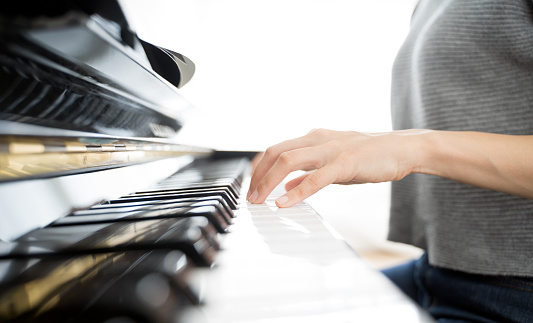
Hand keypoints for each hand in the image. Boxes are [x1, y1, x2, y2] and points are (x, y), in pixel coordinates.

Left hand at [247, 128, 420, 206]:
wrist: (402, 149)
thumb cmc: (369, 156)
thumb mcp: (332, 162)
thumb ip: (308, 171)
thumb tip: (287, 183)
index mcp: (313, 138)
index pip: (275, 149)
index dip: (259, 167)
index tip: (250, 186)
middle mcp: (317, 139)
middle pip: (275, 152)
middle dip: (257, 175)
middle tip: (250, 197)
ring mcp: (330, 149)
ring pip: (288, 160)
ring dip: (268, 182)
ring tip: (259, 201)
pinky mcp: (345, 163)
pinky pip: (315, 178)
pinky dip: (296, 191)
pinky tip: (284, 204)